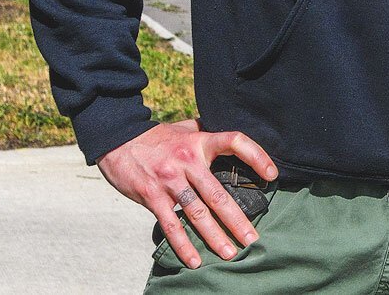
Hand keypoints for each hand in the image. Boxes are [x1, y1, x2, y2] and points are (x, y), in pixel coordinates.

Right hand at [98, 118, 277, 267]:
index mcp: (199, 142)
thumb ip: (205, 133)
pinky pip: (171, 224)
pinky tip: (195, 260)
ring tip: (230, 253)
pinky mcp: (152, 196)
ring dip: (215, 236)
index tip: (271, 175)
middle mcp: (187, 161)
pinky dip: (183, 244)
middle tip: (253, 239)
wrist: (117, 139)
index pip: (235, 142)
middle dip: (237, 219)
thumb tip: (228, 139)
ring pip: (197, 213)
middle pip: (218, 194)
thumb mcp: (183, 128)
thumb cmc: (155, 136)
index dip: (256, 156)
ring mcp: (170, 180)